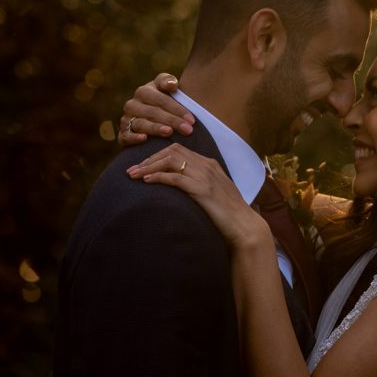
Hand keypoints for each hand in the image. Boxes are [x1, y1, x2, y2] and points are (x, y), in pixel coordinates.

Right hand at [119, 73, 194, 146]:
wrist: (151, 121)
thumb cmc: (164, 103)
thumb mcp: (165, 89)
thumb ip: (167, 81)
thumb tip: (172, 84)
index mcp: (144, 92)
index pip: (161, 100)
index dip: (177, 109)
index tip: (192, 119)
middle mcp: (132, 104)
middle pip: (153, 112)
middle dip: (172, 121)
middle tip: (188, 130)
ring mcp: (126, 119)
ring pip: (141, 124)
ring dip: (156, 128)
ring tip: (169, 132)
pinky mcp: (123, 134)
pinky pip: (126, 136)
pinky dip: (134, 137)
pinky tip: (144, 139)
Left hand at [127, 143, 269, 248]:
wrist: (244, 227)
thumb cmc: (229, 215)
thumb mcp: (214, 193)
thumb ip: (200, 184)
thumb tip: (180, 187)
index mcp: (210, 164)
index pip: (178, 150)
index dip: (157, 155)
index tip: (143, 166)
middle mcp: (207, 165)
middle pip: (171, 151)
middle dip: (148, 159)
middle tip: (132, 170)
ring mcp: (206, 176)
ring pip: (171, 161)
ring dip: (148, 166)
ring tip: (133, 175)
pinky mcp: (203, 189)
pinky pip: (175, 177)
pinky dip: (158, 177)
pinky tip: (147, 182)